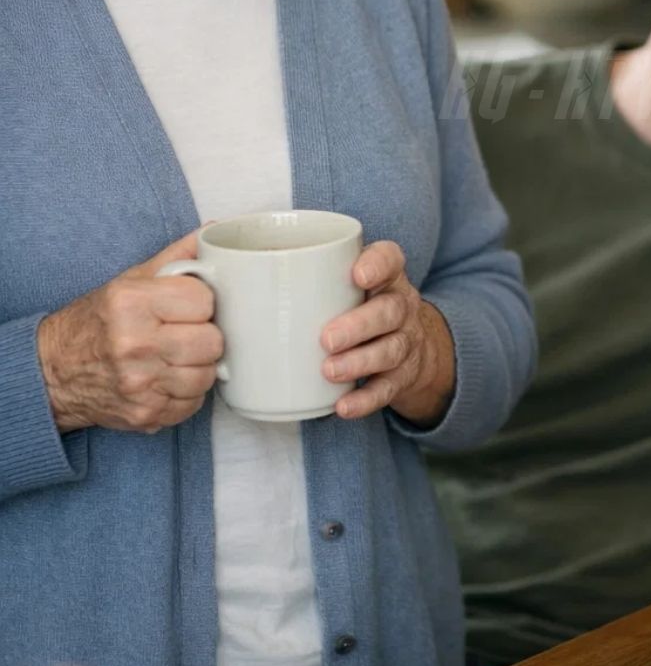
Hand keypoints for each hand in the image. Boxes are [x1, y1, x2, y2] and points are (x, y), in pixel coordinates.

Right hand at [37, 232, 223, 434]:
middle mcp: (135, 344)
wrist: (54, 371)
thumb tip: (215, 232)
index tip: (190, 306)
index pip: (204, 301)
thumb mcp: (131, 281)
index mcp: (132, 303)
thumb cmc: (97, 321)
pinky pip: (193, 403)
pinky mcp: (145, 413)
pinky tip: (168, 378)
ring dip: (199, 366)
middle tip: (186, 332)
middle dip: (205, 336)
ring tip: (177, 356)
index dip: (202, 303)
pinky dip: (187, 393)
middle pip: (212, 342)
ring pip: (207, 375)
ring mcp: (140, 384)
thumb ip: (177, 257)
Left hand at [320, 241, 455, 423]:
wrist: (412, 349)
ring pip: (390, 350)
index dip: (378, 264)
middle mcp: (400, 306)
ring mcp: (405, 342)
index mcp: (385, 277)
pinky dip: (365, 399)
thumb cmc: (359, 307)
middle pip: (390, 310)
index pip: (390, 259)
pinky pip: (387, 389)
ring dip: (359, 362)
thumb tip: (223, 272)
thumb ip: (304, 275)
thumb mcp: (347, 284)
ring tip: (328, 371)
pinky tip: (342, 406)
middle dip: (358, 325)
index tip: (357, 274)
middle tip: (325, 339)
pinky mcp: (402, 377)